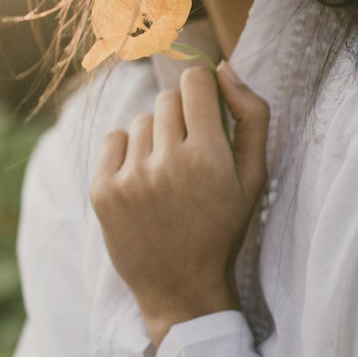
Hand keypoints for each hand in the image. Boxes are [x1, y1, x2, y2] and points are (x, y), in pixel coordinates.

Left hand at [90, 63, 269, 348]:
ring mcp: (131, 178)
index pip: (195, 82)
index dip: (202, 90)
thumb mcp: (254, 177)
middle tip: (190, 152)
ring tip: (167, 176)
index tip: (204, 108)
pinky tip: (143, 181)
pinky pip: (114, 139)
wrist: (181, 289)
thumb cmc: (223, 228)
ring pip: (142, 121)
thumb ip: (251, 116)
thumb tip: (224, 68)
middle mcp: (168, 164)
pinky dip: (128, 153)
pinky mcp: (102, 191)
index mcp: (210, 158)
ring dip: (156, 138)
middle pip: (167, 99)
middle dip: (181, 116)